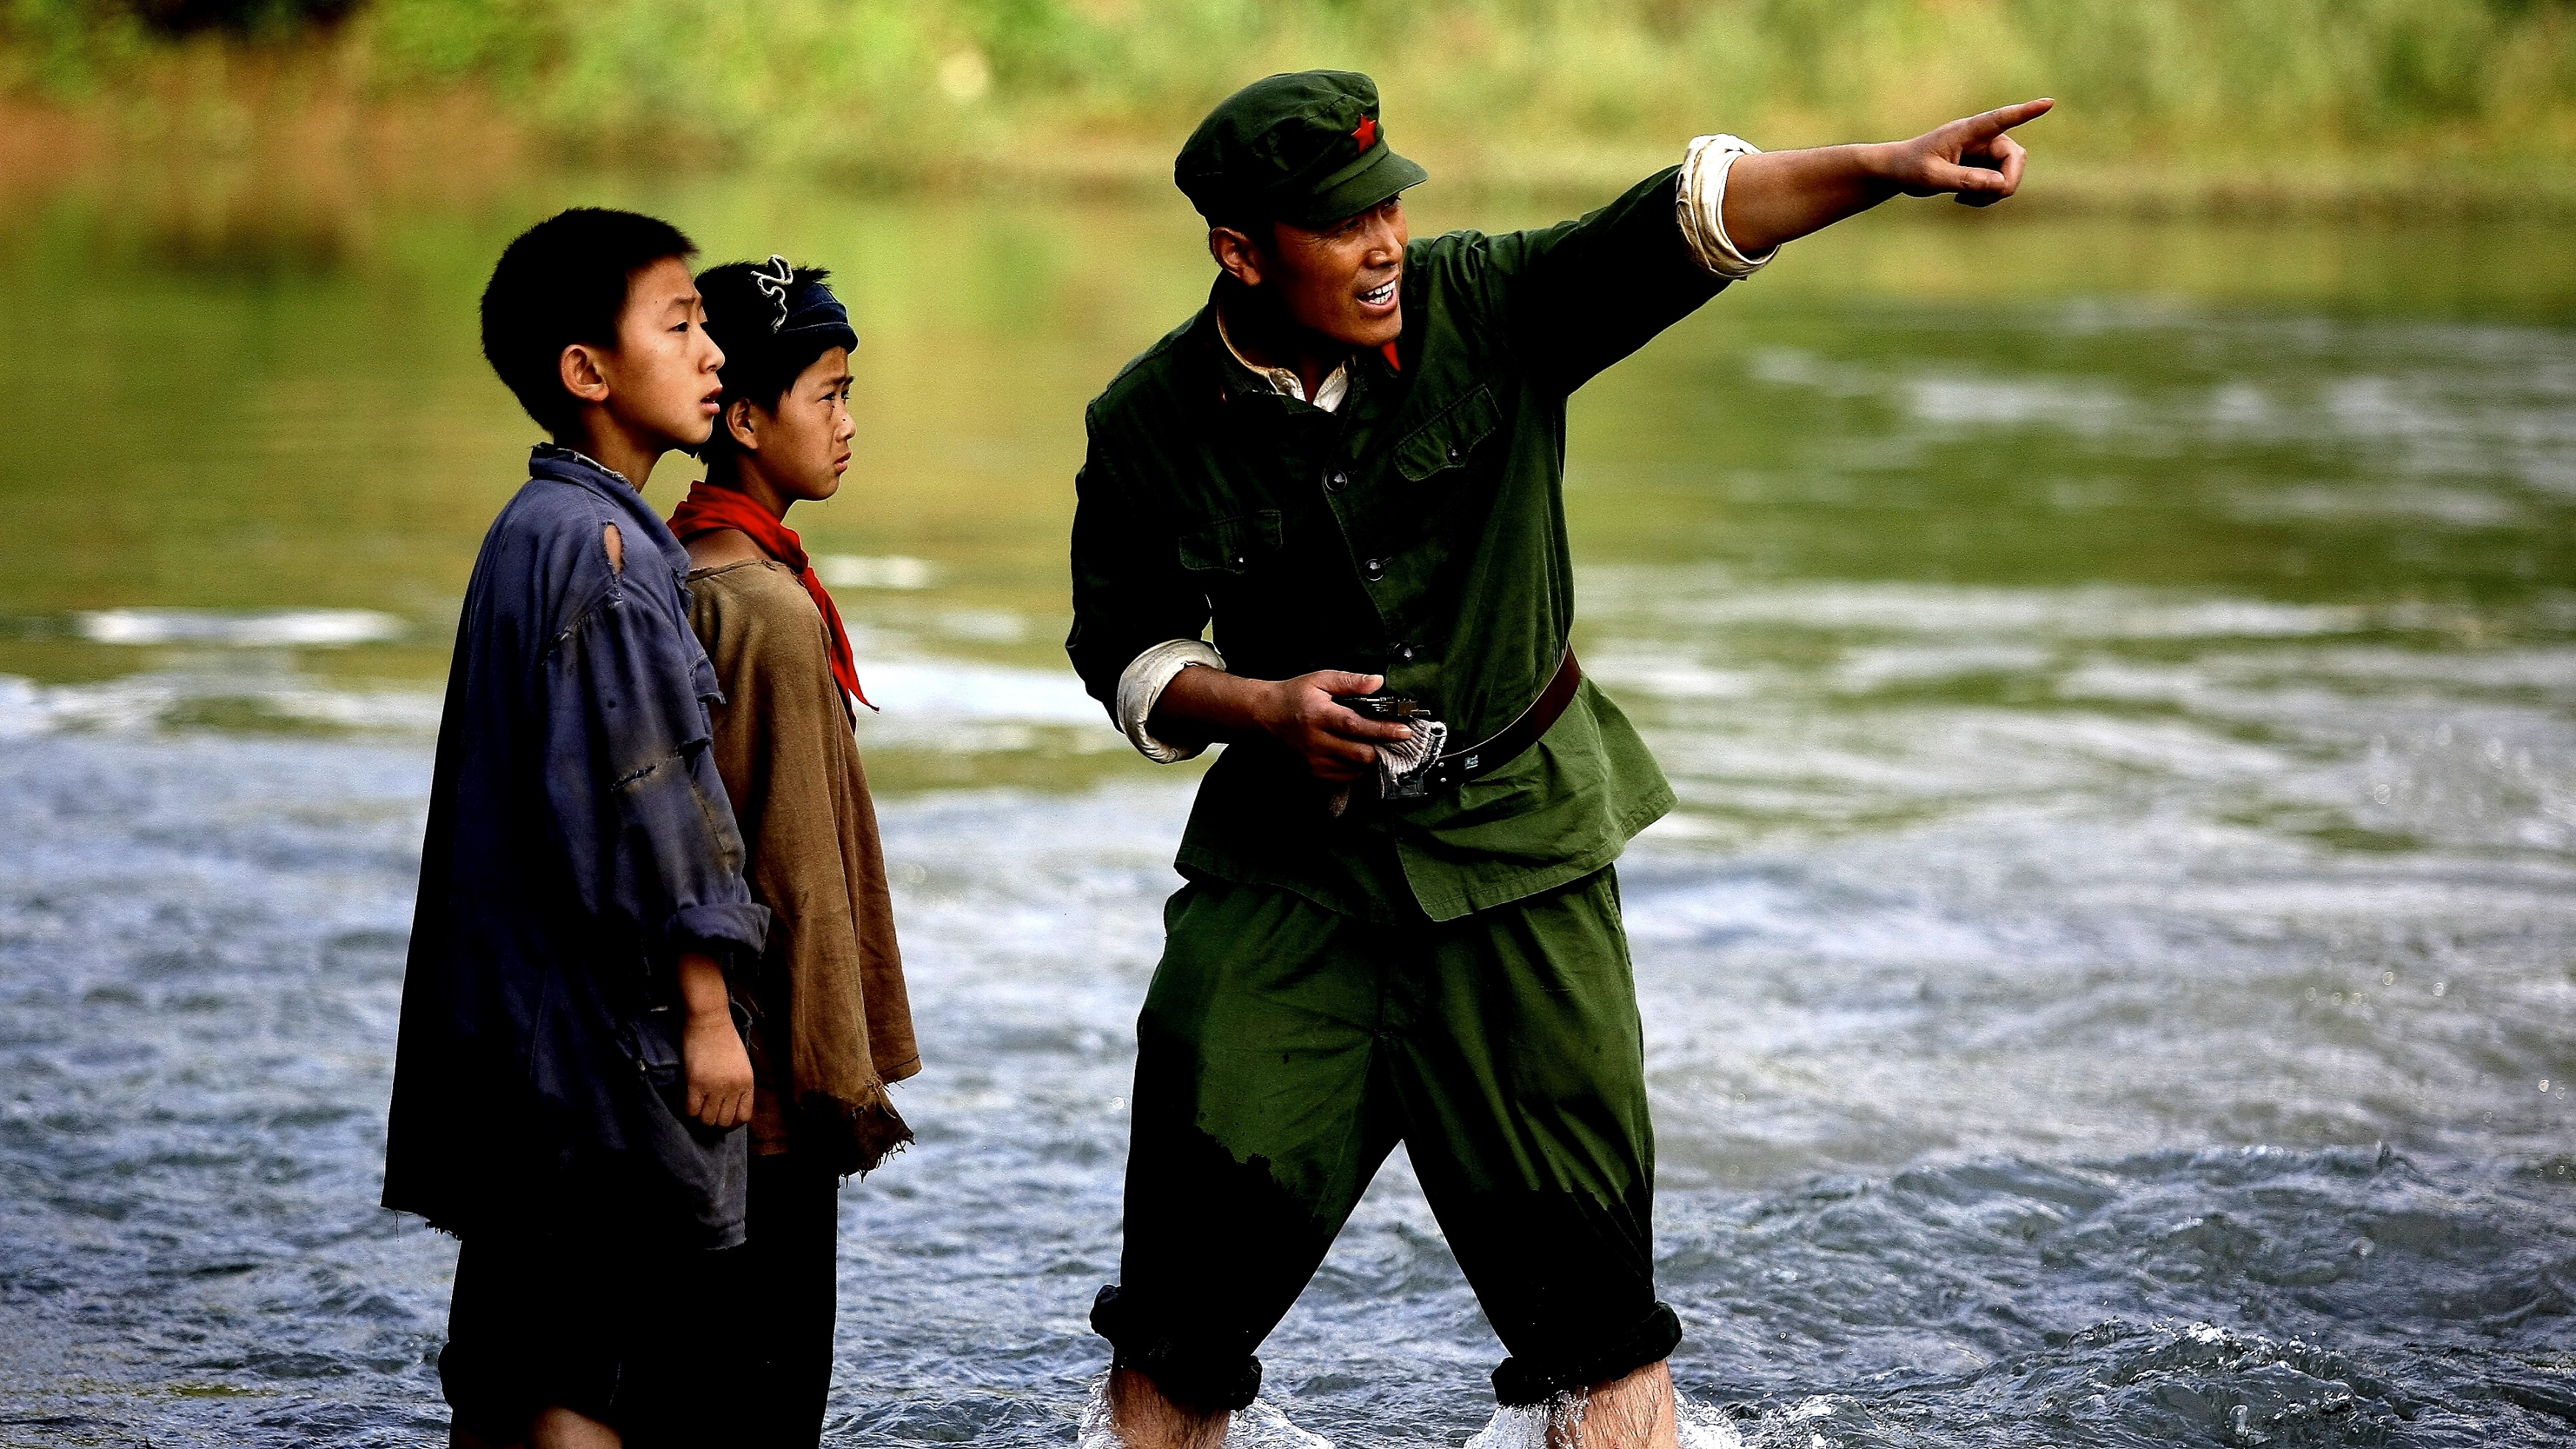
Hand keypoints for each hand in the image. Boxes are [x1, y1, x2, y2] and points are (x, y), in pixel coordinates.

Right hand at [676, 950, 752, 1129]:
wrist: (710, 1020)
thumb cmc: (725, 1038)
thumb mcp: (741, 1064)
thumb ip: (738, 1084)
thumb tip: (730, 1104)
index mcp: (747, 1082)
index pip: (743, 1117)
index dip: (731, 1121)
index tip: (722, 1116)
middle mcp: (734, 1088)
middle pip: (724, 1122)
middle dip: (715, 1120)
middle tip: (706, 1111)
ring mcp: (715, 1087)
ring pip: (707, 1120)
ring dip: (700, 1117)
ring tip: (697, 1106)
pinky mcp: (696, 1083)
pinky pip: (691, 1110)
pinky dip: (688, 1110)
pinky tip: (688, 1099)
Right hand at [1251, 670, 1417, 783]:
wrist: (1265, 717)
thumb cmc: (1294, 696)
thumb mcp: (1320, 680)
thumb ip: (1350, 681)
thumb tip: (1377, 682)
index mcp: (1319, 716)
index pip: (1357, 726)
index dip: (1383, 730)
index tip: (1404, 730)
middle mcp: (1316, 742)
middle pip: (1360, 754)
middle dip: (1385, 749)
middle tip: (1401, 741)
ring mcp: (1314, 761)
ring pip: (1356, 769)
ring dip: (1375, 760)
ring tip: (1386, 747)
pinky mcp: (1313, 773)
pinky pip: (1346, 777)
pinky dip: (1360, 769)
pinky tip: (1366, 757)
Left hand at [1876, 98, 2052, 205]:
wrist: (1898, 171)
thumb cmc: (1910, 167)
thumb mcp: (1932, 177)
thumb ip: (1964, 180)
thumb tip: (1999, 184)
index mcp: (1968, 131)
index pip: (2001, 118)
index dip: (2025, 112)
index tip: (2048, 103)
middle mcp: (1982, 138)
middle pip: (2016, 158)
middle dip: (2006, 182)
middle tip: (1982, 198)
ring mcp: (1984, 152)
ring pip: (2010, 174)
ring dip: (1994, 193)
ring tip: (1964, 199)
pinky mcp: (1983, 166)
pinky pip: (2000, 183)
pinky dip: (1987, 196)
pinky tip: (1964, 199)